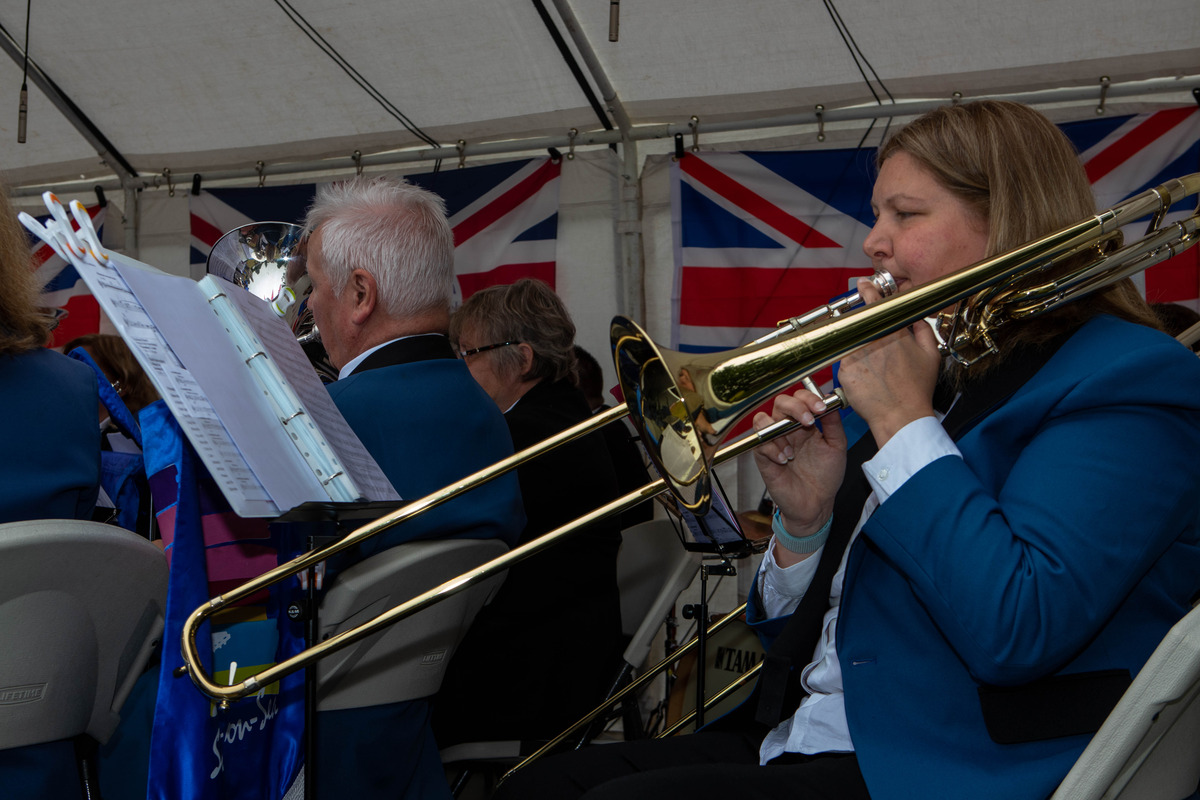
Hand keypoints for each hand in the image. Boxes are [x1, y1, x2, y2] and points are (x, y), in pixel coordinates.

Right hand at [752, 388, 846, 543]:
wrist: (816, 504)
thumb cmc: (826, 476)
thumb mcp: (836, 447)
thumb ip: (833, 424)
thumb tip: (831, 402)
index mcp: (805, 423)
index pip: (800, 398)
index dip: (808, 398)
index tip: (821, 408)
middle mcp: (788, 429)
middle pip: (780, 402)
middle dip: (794, 407)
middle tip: (808, 422)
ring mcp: (774, 442)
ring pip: (762, 419)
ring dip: (779, 428)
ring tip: (794, 449)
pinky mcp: (763, 457)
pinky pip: (759, 443)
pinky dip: (772, 449)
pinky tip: (785, 460)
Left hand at [837, 278, 940, 446]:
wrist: (900, 415)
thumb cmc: (916, 389)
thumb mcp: (931, 355)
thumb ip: (923, 329)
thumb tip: (915, 316)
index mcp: (891, 332)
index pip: (874, 302)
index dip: (867, 290)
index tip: (863, 285)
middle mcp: (870, 340)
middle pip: (859, 321)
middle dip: (861, 322)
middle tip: (869, 335)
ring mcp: (854, 354)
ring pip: (850, 341)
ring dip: (857, 346)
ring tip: (873, 365)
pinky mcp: (844, 370)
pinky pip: (844, 361)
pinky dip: (852, 365)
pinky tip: (866, 378)